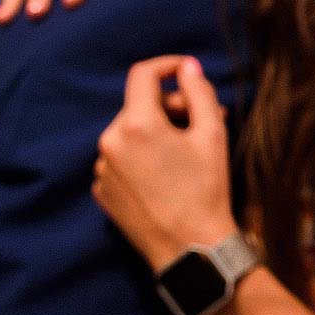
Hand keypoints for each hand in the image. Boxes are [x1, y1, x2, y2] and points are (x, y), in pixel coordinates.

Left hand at [93, 57, 237, 271]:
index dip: (166, 65)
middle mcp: (109, 142)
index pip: (143, 75)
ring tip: (186, 155)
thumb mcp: (213, 136)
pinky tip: (166, 177)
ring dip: (156, 134)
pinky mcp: (102, 191)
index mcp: (136, 124)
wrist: (191, 249)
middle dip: (170, 108)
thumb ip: (199, 92)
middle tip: (204, 123)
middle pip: (139, 107)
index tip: (184, 70)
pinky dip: (142, 159)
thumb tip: (187, 66)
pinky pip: (121, 161)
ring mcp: (101, 169)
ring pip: (130, 134)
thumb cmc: (207, 191)